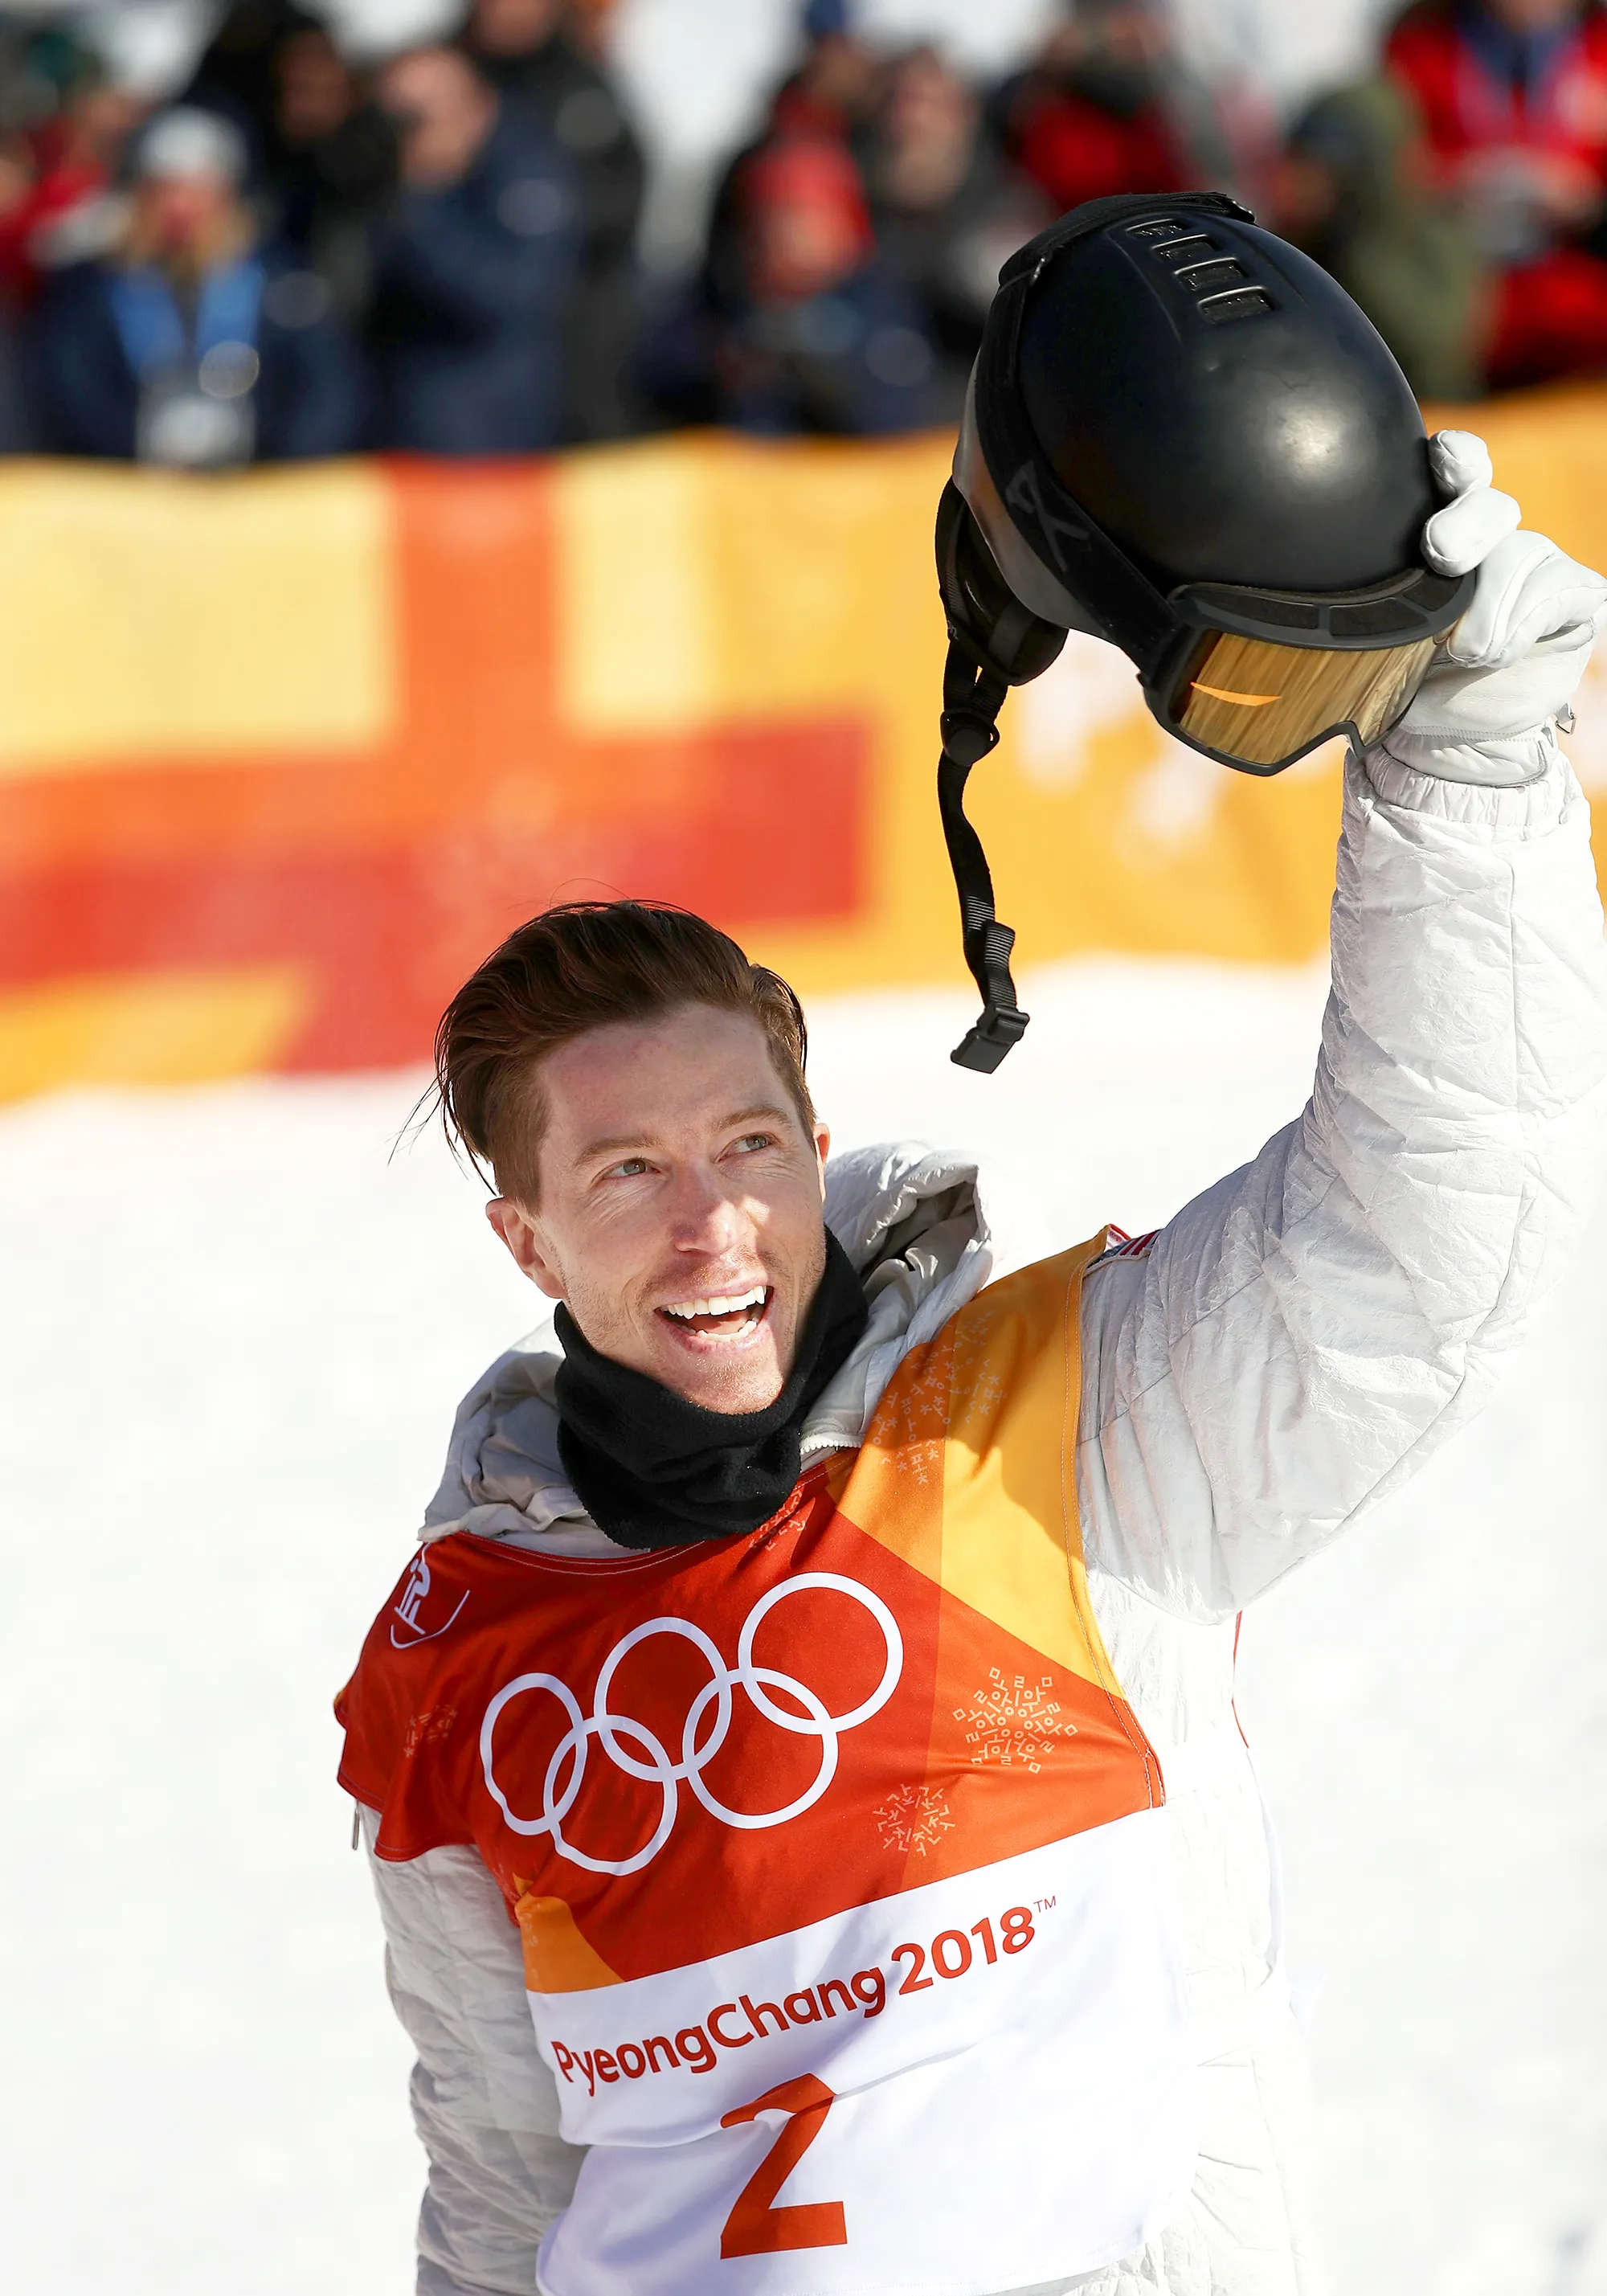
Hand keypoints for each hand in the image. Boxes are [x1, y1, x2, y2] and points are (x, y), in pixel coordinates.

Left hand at [1383, 429, 1606, 782]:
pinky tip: (1499, 652)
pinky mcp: (1573, 598)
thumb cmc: (1405, 688)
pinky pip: (1563, 589)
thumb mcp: (1375, 651)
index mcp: (1432, 534)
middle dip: (1466, 522)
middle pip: (1487, 504)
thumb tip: (1361, 607)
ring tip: (1464, 650)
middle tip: (1439, 553)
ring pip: (1523, 551)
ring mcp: (1531, 566)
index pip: (1452, 475)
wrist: (1447, 745)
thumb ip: (1375, 615)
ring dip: (1492, 599)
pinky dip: (1527, 621)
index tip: (1437, 457)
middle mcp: (1485, 541)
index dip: (1453, 457)